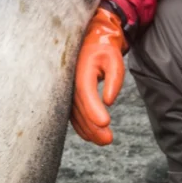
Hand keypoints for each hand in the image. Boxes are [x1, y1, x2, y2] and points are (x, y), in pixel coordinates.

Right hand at [71, 5, 126, 145]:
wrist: (91, 41)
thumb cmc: (105, 50)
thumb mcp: (114, 59)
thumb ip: (114, 79)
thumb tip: (109, 101)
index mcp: (81, 68)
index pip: (85, 91)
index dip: (93, 109)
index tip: (105, 122)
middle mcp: (70, 81)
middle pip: (79, 108)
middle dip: (93, 126)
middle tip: (108, 140)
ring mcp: (67, 90)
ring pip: (75, 115)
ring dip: (88, 130)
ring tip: (104, 141)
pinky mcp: (69, 97)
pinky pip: (73, 115)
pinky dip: (82, 127)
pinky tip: (92, 136)